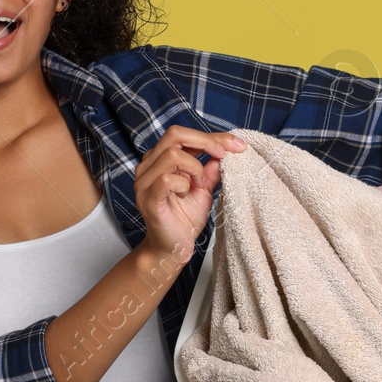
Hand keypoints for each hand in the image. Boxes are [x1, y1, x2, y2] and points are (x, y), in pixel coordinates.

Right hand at [135, 125, 245, 267]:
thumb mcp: (204, 188)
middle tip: (224, 155)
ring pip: (172, 154)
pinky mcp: (148, 198)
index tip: (237, 144)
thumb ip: (211, 168)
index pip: (184, 134)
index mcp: (159, 159)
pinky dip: (183, 184)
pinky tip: (186, 194)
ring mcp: (144, 182)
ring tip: (198, 185)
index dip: (212, 136)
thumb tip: (227, 149)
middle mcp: (148, 166)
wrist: (173, 247)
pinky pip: (166, 179)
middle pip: (174, 134)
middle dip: (205, 142)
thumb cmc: (184, 218)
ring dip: (194, 168)